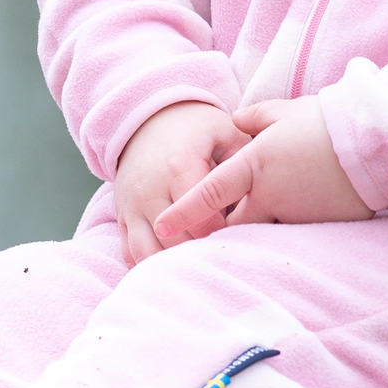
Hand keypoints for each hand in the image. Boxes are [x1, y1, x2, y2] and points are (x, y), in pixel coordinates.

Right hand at [115, 101, 250, 265]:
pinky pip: (130, 252)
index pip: (203, 218)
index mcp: (179, 168)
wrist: (150, 119)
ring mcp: (132, 205)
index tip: (238, 232)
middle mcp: (150, 190)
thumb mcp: (225, 131)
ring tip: (197, 264)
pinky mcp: (122, 216)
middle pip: (176, 241)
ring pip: (148, 252)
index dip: (223, 232)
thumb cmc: (197, 129)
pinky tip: (171, 268)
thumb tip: (264, 191)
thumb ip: (245, 158)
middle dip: (200, 252)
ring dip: (173, 264)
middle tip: (222, 253)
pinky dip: (149, 265)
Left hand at [152, 96, 372, 247]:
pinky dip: (294, 225)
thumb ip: (255, 118)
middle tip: (219, 227)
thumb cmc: (328, 121)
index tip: (162, 227)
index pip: (209, 193)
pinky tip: (307, 211)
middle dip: (224, 229)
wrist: (378, 142)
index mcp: (255, 165)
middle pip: (233, 226)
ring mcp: (296, 216)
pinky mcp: (321, 228)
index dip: (183, 212)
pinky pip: (297, 232)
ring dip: (262, 226)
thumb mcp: (285, 111)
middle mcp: (270, 196)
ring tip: (275, 213)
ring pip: (266, 230)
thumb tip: (237, 121)